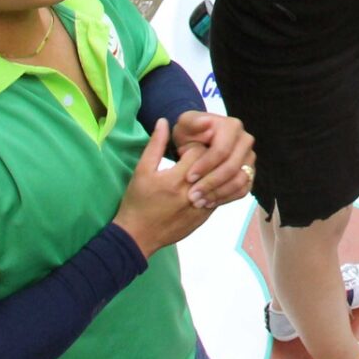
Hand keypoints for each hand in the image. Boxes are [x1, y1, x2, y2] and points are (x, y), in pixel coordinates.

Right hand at [113, 120, 212, 257]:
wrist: (138, 236)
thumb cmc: (137, 202)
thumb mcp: (142, 171)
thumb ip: (155, 145)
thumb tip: (164, 121)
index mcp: (177, 179)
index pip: (200, 152)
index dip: (195, 146)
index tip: (186, 149)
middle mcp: (193, 192)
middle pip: (213, 165)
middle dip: (207, 157)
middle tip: (196, 157)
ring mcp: (201, 206)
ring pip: (220, 180)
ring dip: (214, 172)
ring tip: (202, 169)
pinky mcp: (205, 217)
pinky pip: (220, 196)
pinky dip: (217, 186)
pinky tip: (207, 183)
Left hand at [171, 110, 255, 209]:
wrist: (197, 143)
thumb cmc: (189, 134)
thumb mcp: (185, 125)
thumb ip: (192, 122)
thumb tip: (206, 122)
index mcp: (232, 126)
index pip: (222, 150)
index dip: (205, 165)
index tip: (188, 177)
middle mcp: (245, 141)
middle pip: (232, 167)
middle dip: (211, 183)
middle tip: (192, 196)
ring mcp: (249, 158)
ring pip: (239, 181)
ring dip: (218, 193)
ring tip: (198, 202)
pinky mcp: (249, 173)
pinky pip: (243, 190)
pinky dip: (225, 198)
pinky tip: (208, 203)